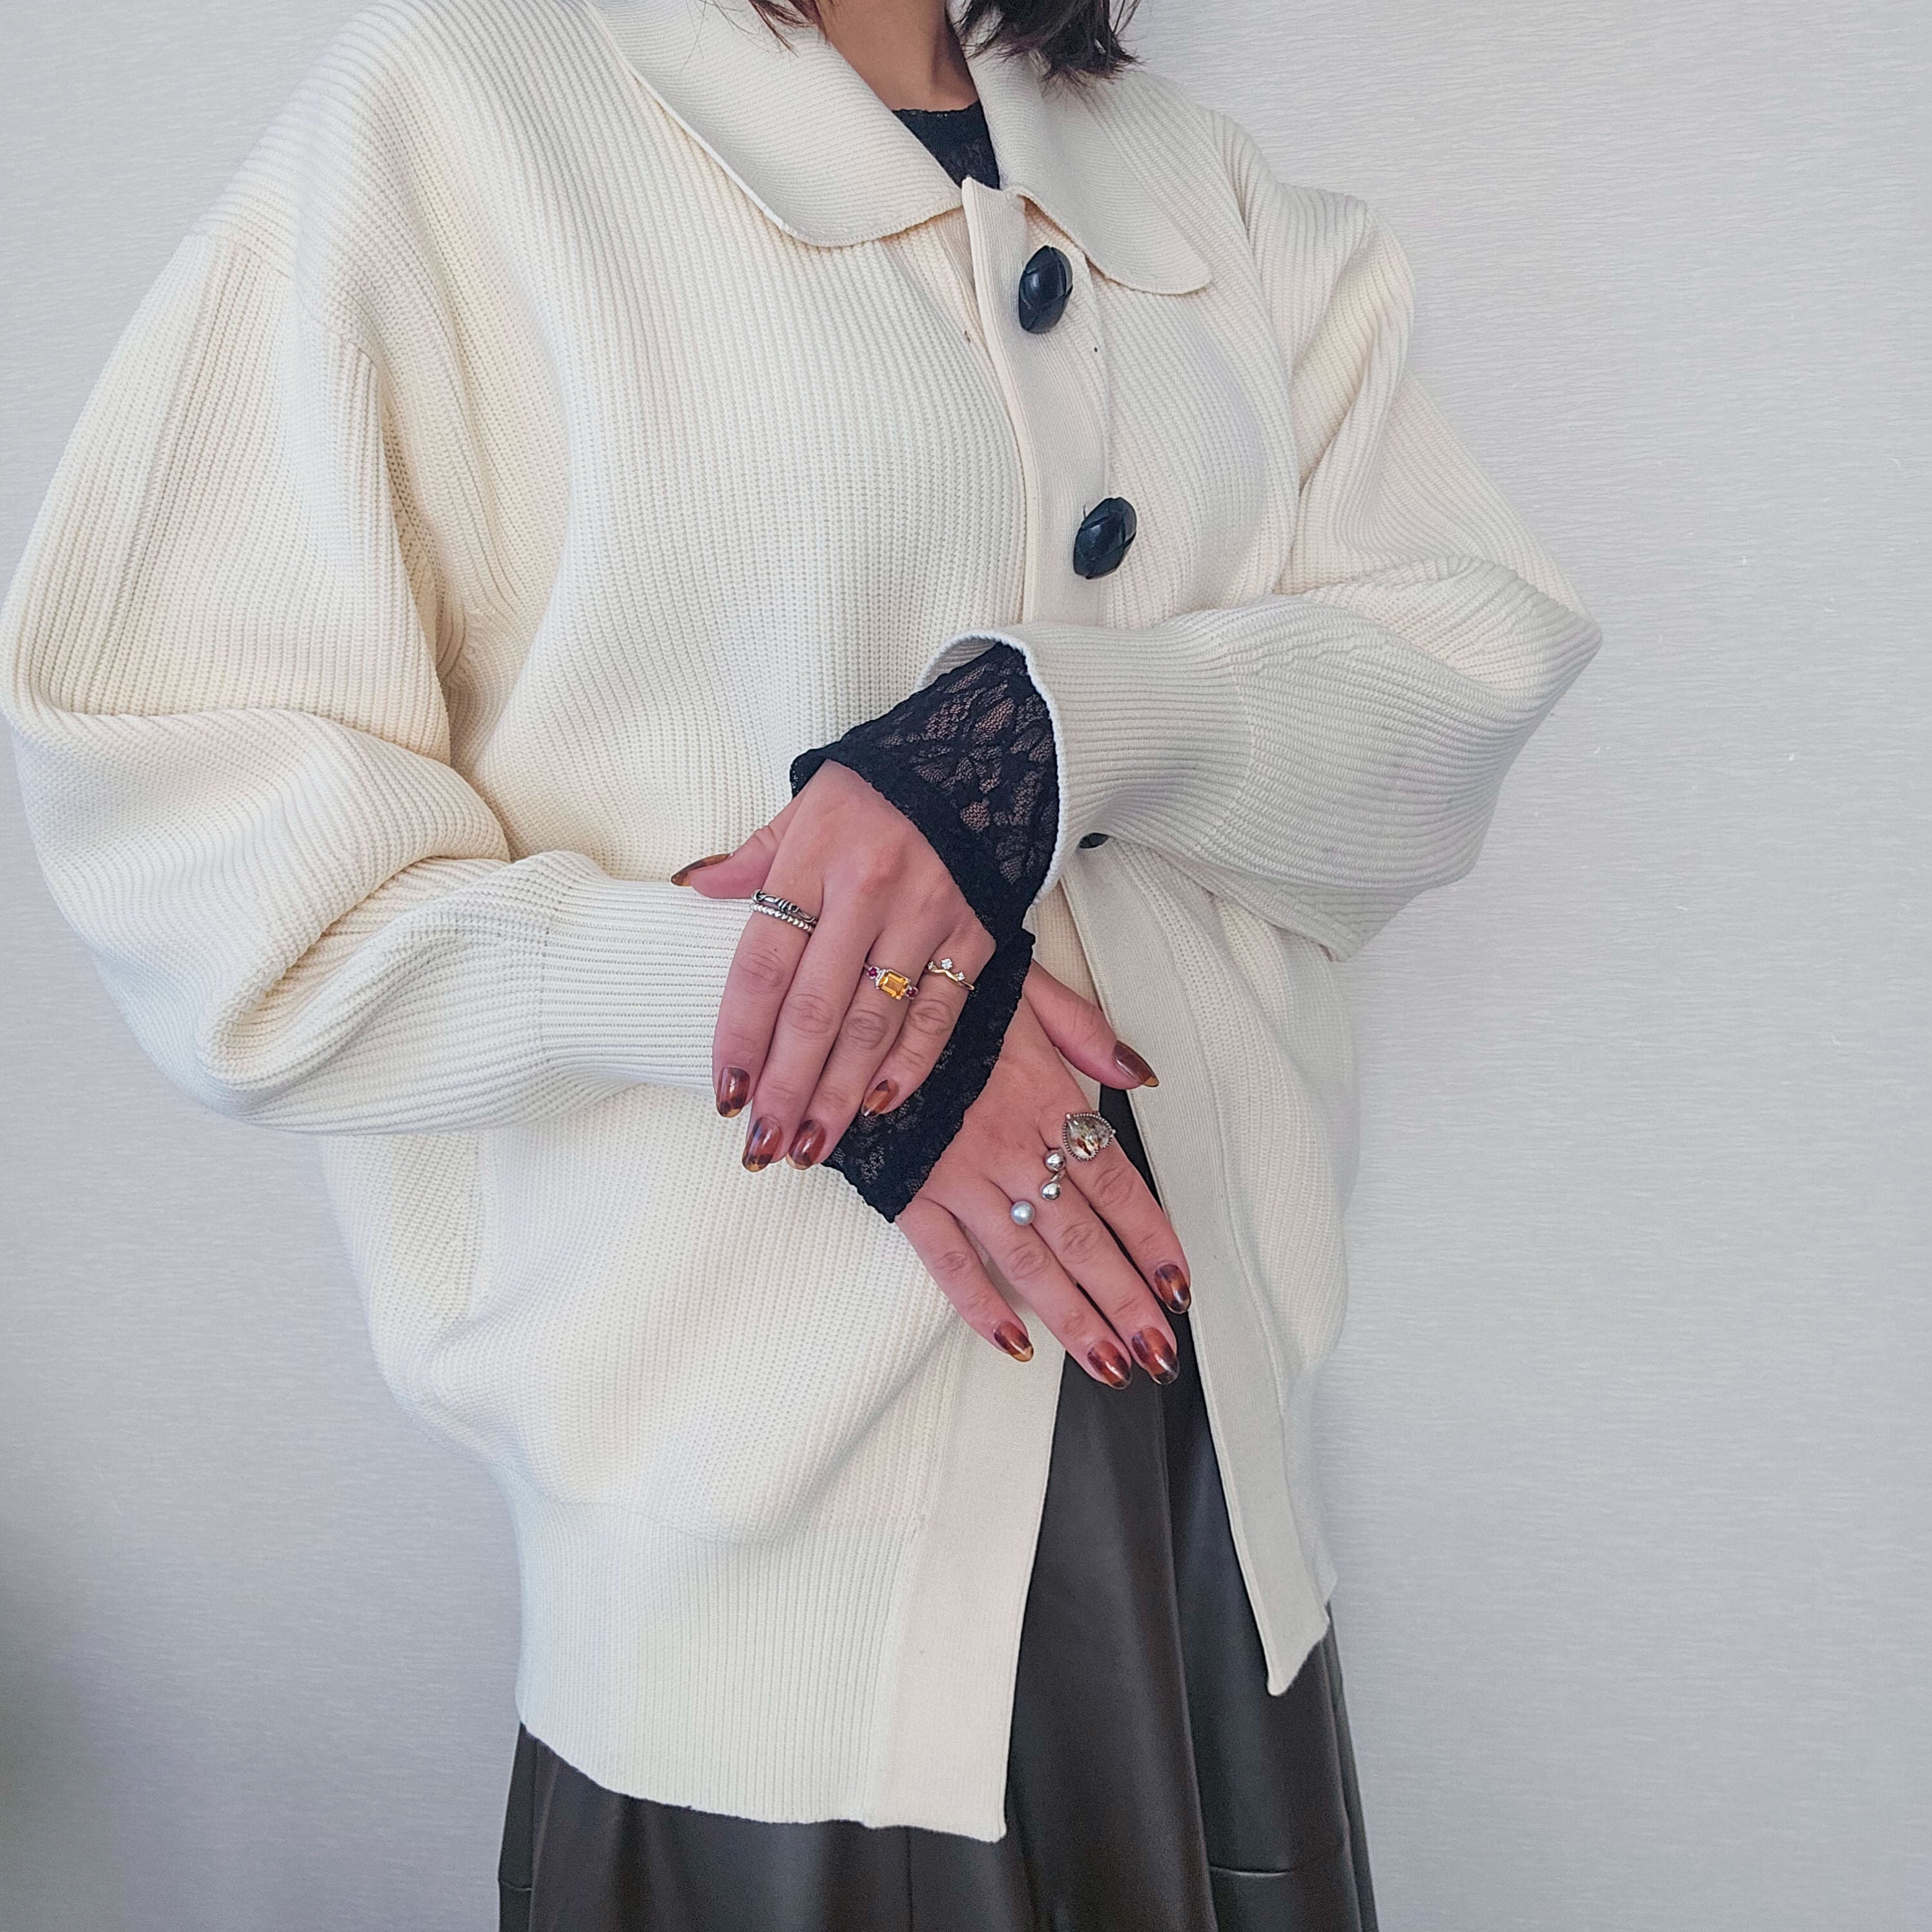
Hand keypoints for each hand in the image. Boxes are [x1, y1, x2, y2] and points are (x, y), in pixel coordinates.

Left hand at [679, 761, 995, 1169]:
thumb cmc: (881, 785)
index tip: (725, 1091)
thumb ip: (754, 855)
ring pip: (875, 1022)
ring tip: (811, 1144)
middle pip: (816, 1007)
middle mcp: (867, 890)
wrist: (984, 751)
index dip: (740, 1034)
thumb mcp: (806, 803)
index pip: (763, 963)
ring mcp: (926, 915)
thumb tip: (696, 888)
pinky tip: (882, 1103)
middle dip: (786, 1085)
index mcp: (814, 856)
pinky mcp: (976, 932)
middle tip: (762, 1146)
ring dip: (841, 1092)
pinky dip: (912, 1061)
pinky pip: (939, 1010)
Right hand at [896, 985, 1192, 1388]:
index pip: (1116, 1183)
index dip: (1152, 1239)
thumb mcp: (1027, 990)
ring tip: (1110, 1364)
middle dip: (1126, 1300)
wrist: (858, 996)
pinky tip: (1015, 1343)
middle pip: (1083, 1236)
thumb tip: (1140, 1077)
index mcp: (1045, 1097)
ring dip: (1074, 1318)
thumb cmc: (942, 991)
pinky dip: (981, 1305)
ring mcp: (959, 1175)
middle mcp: (1011, 1146)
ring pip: (1029, 1260)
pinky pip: (950, 1261)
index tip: (1179, 1285)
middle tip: (1159, 1352)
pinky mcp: (909, 1192)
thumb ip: (1087, 1033)